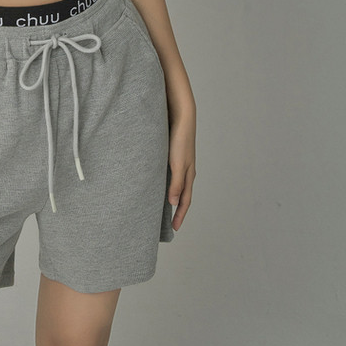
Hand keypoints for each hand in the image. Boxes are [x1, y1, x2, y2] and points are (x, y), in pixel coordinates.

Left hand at [167, 105, 195, 231]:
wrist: (181, 117)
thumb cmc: (180, 140)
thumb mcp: (178, 164)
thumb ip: (176, 183)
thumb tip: (173, 203)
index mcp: (188, 175)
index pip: (185, 201)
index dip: (180, 215)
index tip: (174, 229)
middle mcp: (185, 170)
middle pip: (181, 195)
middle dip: (176, 209)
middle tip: (168, 223)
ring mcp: (179, 162)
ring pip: (175, 185)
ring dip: (171, 196)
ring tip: (161, 206)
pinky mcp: (172, 154)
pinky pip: (169, 174)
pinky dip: (166, 183)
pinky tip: (157, 182)